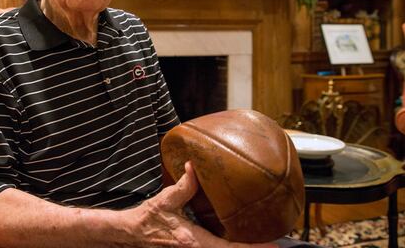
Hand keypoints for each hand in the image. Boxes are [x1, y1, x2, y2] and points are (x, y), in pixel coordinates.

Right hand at [127, 162, 277, 247]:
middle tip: (274, 247)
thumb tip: (194, 167)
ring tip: (261, 245)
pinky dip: (227, 247)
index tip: (273, 246)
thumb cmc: (148, 219)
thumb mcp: (166, 201)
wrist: (132, 234)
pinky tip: (236, 242)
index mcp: (194, 241)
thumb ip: (183, 186)